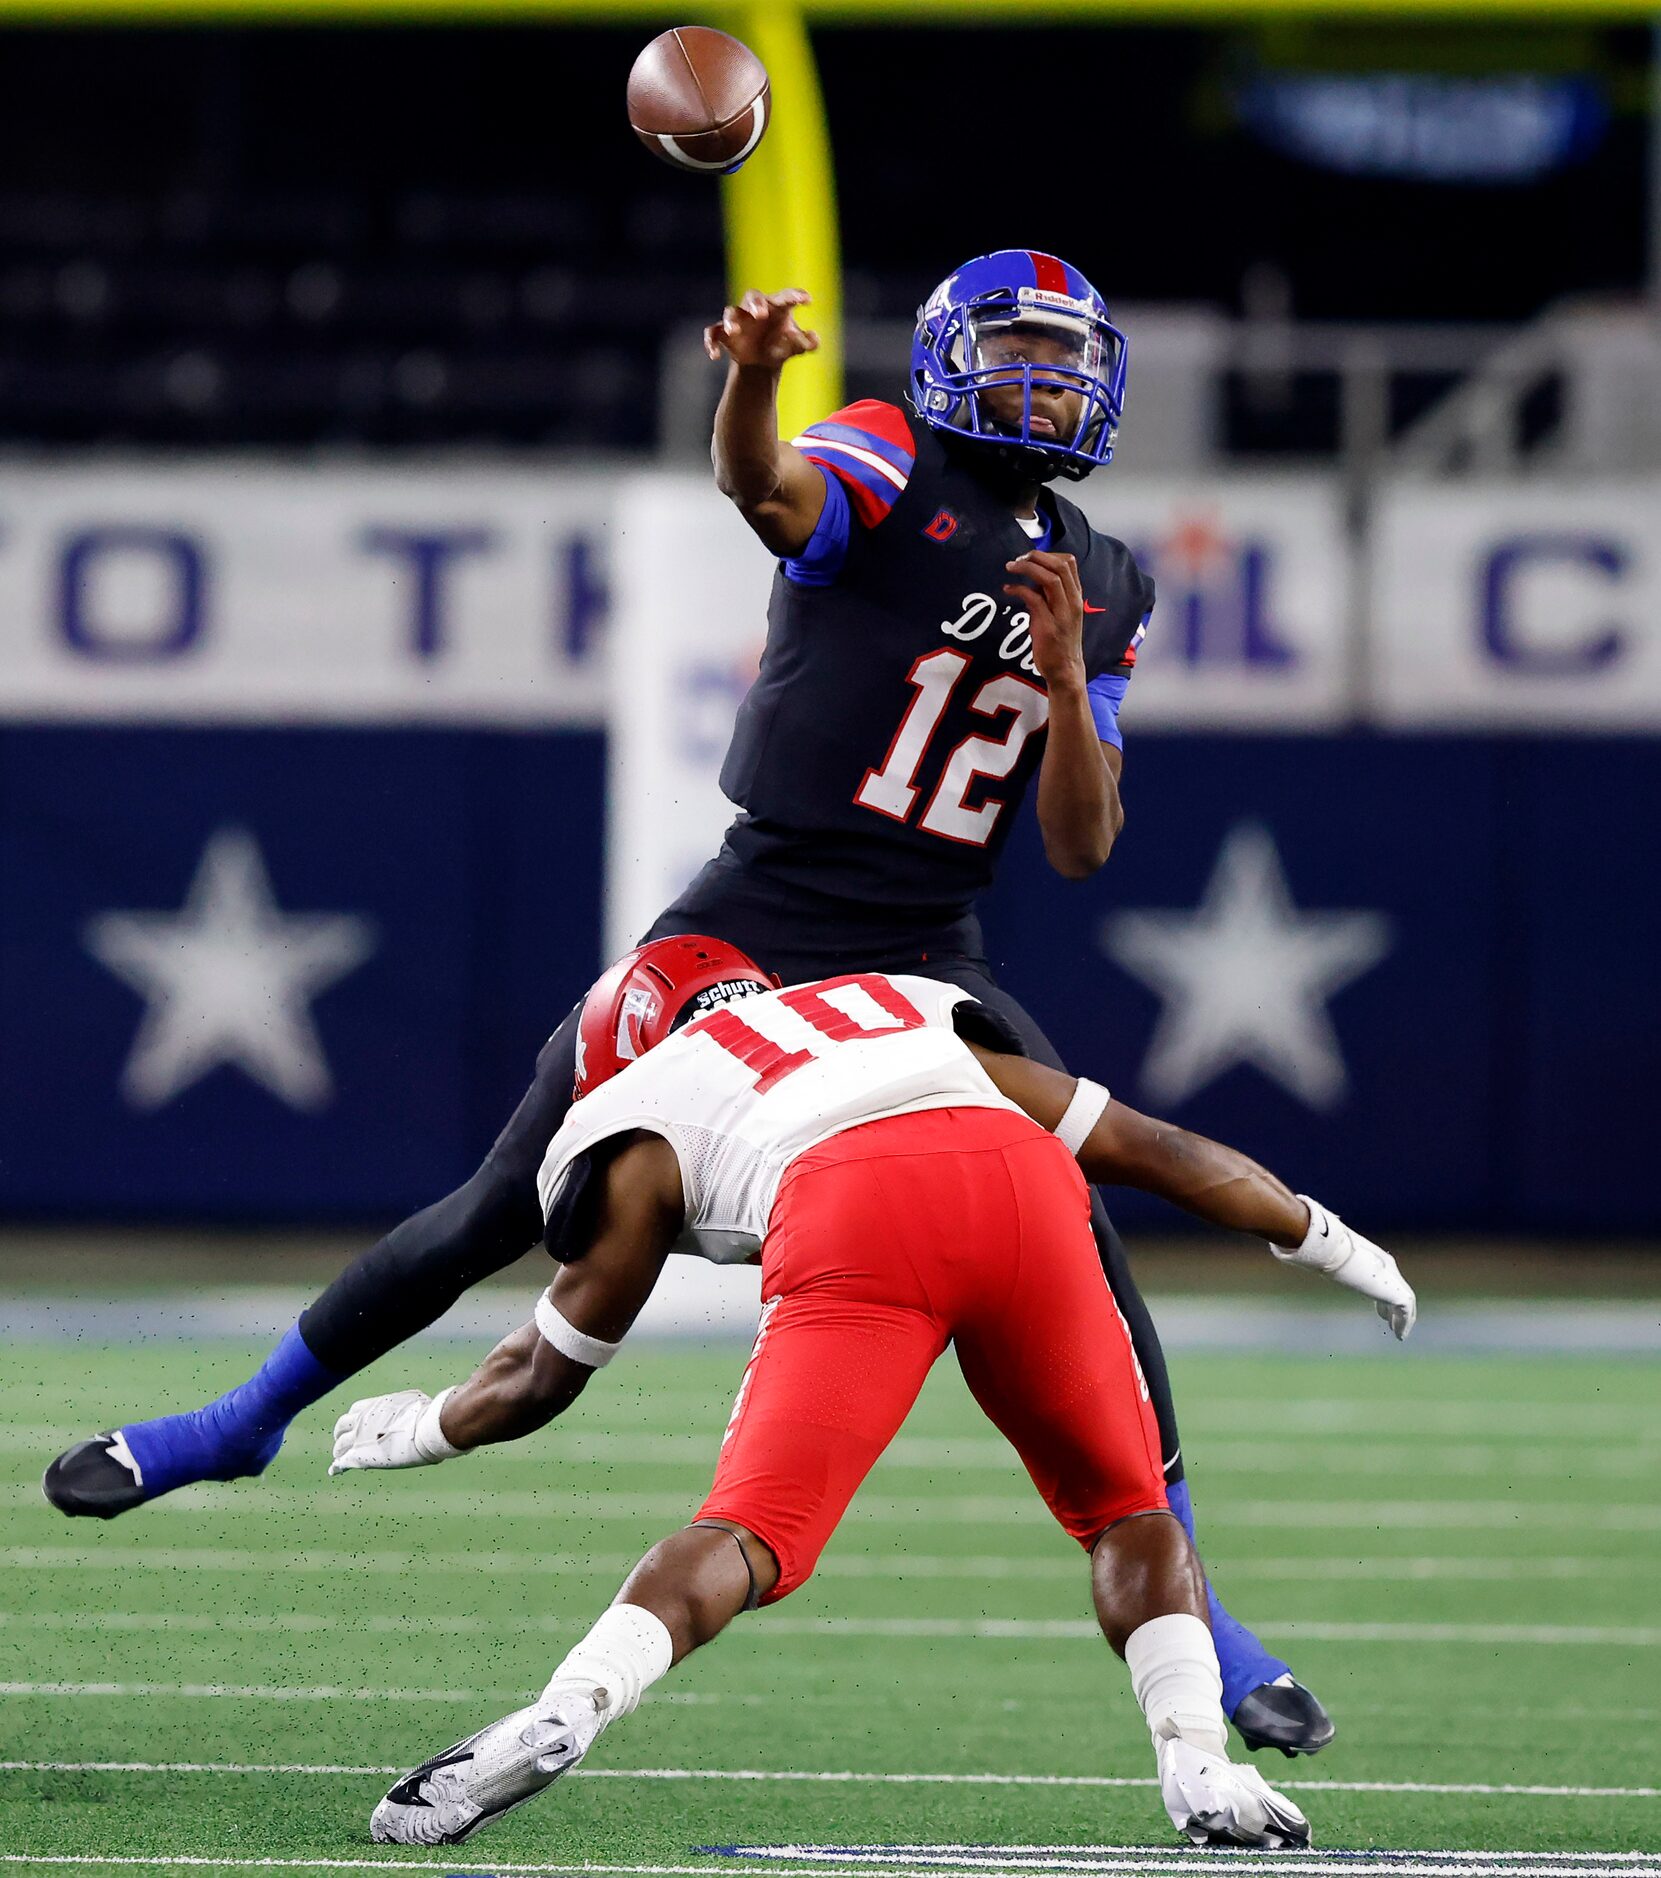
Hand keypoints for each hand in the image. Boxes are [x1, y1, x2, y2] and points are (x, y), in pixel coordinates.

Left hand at [328, 1388, 460, 1475]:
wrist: (426, 1429)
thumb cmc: (427, 1415)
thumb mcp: (414, 1402)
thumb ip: (407, 1406)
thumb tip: (421, 1406)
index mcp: (374, 1406)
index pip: (356, 1410)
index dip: (356, 1419)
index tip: (359, 1425)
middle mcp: (362, 1419)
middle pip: (342, 1425)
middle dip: (342, 1432)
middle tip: (344, 1440)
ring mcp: (358, 1438)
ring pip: (340, 1445)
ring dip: (339, 1451)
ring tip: (340, 1458)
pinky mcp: (359, 1456)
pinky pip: (342, 1462)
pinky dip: (337, 1467)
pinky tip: (335, 1471)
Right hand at [704, 288, 819, 369]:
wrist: (762, 363)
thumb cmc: (781, 346)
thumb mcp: (795, 346)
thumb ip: (805, 342)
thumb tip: (813, 339)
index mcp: (776, 307)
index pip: (785, 298)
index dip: (794, 296)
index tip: (807, 300)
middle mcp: (755, 309)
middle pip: (752, 296)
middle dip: (755, 303)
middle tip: (761, 314)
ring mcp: (738, 320)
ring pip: (730, 313)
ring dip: (731, 321)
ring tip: (734, 332)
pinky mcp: (723, 334)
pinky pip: (713, 333)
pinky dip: (711, 342)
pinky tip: (714, 355)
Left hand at [1003, 550, 1085, 690]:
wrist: (1065, 670)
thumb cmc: (1059, 641)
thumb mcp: (1058, 613)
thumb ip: (1048, 595)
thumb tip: (1031, 580)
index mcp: (1076, 596)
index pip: (1069, 563)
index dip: (1048, 554)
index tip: (1030, 557)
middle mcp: (1073, 602)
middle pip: (1060, 565)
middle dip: (1036, 557)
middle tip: (1017, 559)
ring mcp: (1062, 614)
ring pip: (1050, 578)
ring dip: (1027, 568)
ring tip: (1011, 567)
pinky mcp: (1048, 626)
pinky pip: (1034, 599)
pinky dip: (1018, 589)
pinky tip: (1008, 589)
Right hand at [1270, 1197, 1416, 1340]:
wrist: (1329, 1247)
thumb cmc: (1320, 1244)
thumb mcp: (1315, 1250)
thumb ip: (1308, 1253)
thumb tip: (1282, 1251)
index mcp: (1368, 1254)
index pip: (1379, 1274)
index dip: (1379, 1292)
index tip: (1378, 1307)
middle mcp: (1383, 1263)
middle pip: (1395, 1286)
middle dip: (1391, 1305)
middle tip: (1387, 1320)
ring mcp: (1391, 1277)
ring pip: (1404, 1300)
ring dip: (1401, 1317)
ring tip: (1399, 1333)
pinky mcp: (1394, 1290)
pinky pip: (1405, 1310)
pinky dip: (1404, 1323)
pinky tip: (1399, 1335)